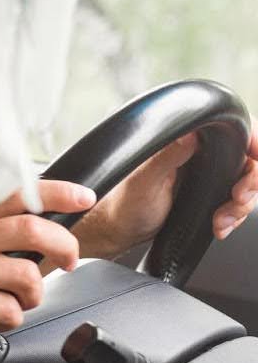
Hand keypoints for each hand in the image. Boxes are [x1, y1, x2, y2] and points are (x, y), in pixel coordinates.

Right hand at [0, 180, 96, 362]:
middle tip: (67, 261)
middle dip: (63, 245)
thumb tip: (26, 231)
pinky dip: (12, 319)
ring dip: (34, 293)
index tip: (83, 197)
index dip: (56, 192)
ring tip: (19, 302)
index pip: (12, 193)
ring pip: (25, 273)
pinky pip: (8, 309)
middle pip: (30, 227)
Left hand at [78, 131, 257, 257]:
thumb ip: (167, 156)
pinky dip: (234, 217)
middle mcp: (200, 155)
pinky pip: (235, 203)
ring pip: (244, 183)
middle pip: (248, 159)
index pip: (233, 131)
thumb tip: (192, 134)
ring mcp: (206, 177)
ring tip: (221, 220)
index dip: (253, 141)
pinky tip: (219, 226)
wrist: (118, 231)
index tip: (257, 155)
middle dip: (251, 181)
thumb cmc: (122, 205)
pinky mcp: (207, 197)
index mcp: (186, 142)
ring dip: (241, 204)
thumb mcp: (144, 180)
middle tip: (237, 198)